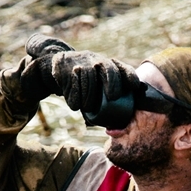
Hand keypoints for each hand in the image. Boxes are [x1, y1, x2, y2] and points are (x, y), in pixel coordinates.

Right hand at [20, 34, 139, 111]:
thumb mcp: (96, 88)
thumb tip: (114, 129)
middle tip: (113, 97)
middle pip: (108, 68)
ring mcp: (80, 62)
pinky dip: (74, 97)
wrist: (56, 66)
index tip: (134, 87)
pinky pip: (71, 82)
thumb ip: (105, 103)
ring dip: (89, 95)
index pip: (122, 68)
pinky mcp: (64, 67)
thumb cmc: (83, 84)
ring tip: (87, 107)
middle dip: (113, 82)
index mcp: (107, 65)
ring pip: (88, 76)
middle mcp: (96, 60)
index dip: (129, 76)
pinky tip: (75, 105)